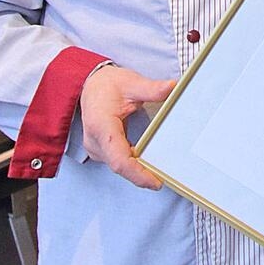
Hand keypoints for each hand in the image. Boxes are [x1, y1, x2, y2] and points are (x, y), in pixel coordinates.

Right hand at [80, 65, 175, 189]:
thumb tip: (171, 87)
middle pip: (120, 166)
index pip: (119, 159)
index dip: (137, 174)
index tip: (155, 182)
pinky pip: (118, 162)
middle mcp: (95, 141)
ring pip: (119, 166)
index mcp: (101, 126)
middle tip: (167, 176)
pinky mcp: (101, 150)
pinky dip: (133, 165)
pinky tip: (148, 163)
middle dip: (142, 174)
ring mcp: (96, 148)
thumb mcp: (132, 82)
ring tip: (161, 170)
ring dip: (138, 170)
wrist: (92, 85)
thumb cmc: (108, 85)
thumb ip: (151, 88)